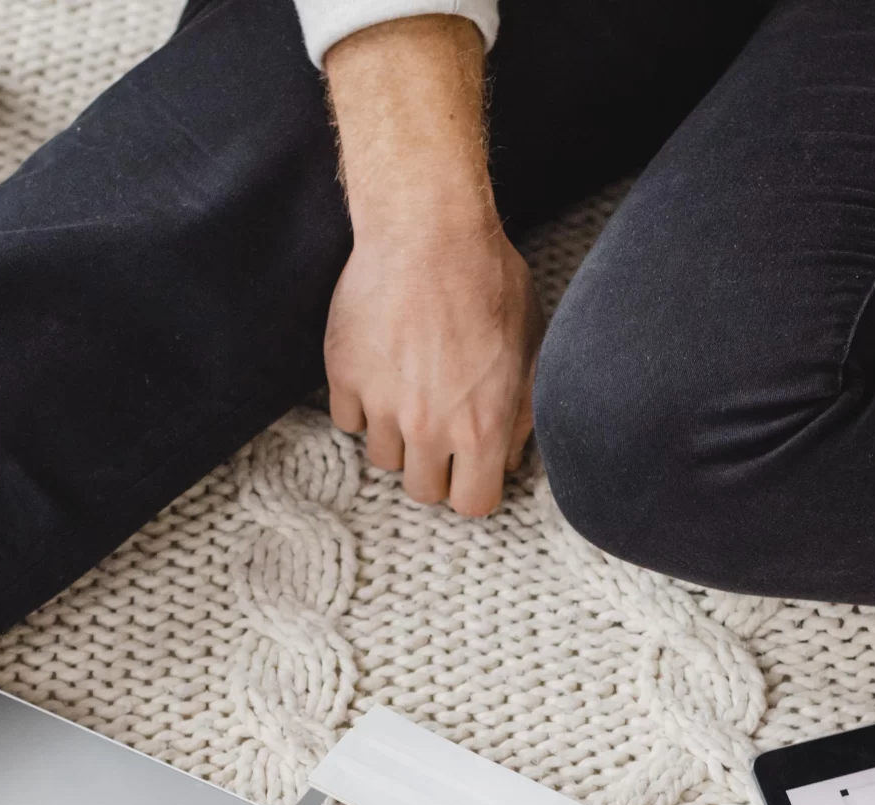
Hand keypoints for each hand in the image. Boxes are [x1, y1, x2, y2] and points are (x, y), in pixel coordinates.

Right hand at [321, 14, 532, 515]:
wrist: (427, 229)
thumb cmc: (490, 281)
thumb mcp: (531, 348)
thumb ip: (521, 412)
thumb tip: (509, 456)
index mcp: (482, 429)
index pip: (472, 505)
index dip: (474, 489)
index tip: (471, 471)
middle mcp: (429, 428)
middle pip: (423, 491)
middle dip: (435, 469)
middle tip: (440, 434)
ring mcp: (380, 404)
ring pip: (383, 457)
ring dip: (397, 437)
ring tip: (410, 395)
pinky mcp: (343, 376)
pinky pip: (346, 419)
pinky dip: (361, 405)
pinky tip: (381, 372)